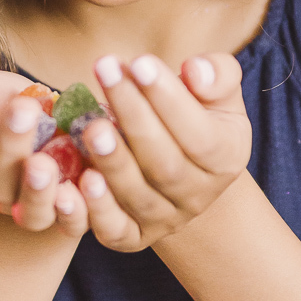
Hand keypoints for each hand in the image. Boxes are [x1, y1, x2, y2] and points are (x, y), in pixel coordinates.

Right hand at [0, 68, 89, 237]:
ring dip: (37, 188)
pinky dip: (76, 210)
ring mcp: (31, 208)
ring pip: (30, 212)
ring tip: (43, 160)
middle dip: (9, 145)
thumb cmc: (4, 101)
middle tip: (23, 108)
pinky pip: (71, 223)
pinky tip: (86, 181)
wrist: (55, 116)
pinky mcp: (71, 214)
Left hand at [74, 53, 250, 252]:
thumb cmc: (196, 115)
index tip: (140, 63)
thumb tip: (194, 71)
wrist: (182, 167)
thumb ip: (216, 75)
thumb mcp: (218, 91)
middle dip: (133, 116)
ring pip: (138, 195)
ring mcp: (166, 220)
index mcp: (227, 157)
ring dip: (112, 161)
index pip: (199, 133)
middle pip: (164, 163)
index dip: (169, 100)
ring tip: (90, 125)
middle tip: (106, 73)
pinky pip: (114, 231)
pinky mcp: (133, 238)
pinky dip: (94, 211)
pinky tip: (73, 183)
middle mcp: (199, 195)